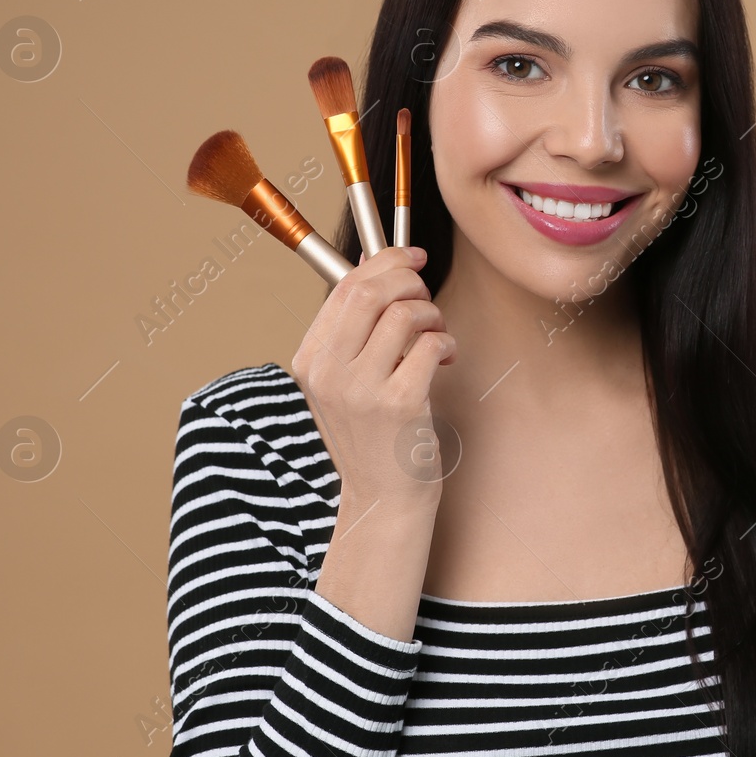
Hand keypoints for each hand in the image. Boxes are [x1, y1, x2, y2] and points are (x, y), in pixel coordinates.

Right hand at [289, 245, 455, 514]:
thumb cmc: (374, 434)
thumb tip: (377, 265)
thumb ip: (356, 329)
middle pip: (369, 291)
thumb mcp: (348, 381)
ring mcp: (360, 390)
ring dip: (432, 314)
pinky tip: (444, 359)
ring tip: (436, 335)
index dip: (384, 261)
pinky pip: (429, 344)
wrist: (383, 500)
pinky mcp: (398, 405)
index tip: (412, 256)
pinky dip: (445, 342)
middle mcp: (328, 372)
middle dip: (410, 280)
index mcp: (310, 360)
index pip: (344, 287)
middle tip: (427, 295)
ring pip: (403, 314)